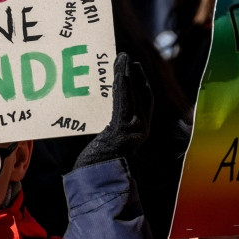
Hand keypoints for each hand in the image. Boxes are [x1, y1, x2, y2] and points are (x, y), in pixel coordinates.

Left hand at [72, 53, 151, 169]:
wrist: (97, 180)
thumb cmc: (95, 166)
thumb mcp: (104, 145)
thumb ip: (106, 132)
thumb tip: (98, 119)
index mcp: (136, 134)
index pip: (143, 104)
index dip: (140, 85)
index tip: (134, 69)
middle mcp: (139, 131)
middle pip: (141, 96)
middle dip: (136, 76)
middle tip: (127, 59)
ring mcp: (134, 131)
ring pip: (133, 96)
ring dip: (128, 74)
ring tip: (122, 58)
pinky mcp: (123, 130)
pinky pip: (124, 103)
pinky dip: (123, 86)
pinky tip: (120, 72)